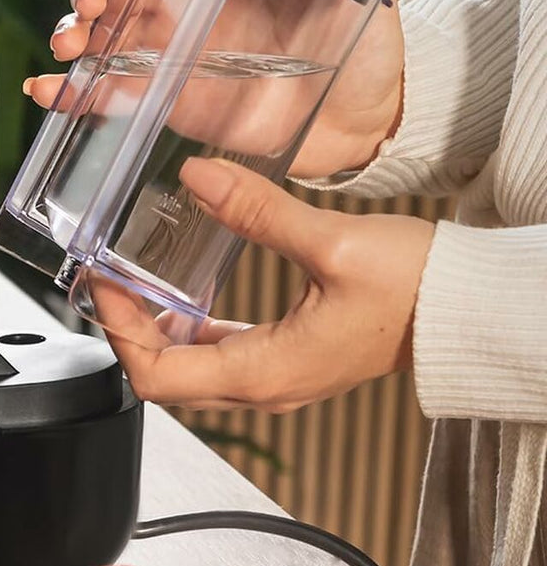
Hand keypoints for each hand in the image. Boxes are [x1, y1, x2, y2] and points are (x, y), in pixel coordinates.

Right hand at [25, 0, 404, 177]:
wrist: (362, 116)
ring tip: (73, 44)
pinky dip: (72, 91)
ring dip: (74, 30)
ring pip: (102, 31)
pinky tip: (52, 90)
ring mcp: (168, 50)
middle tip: (97, 3)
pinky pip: (108, 91)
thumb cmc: (358, 38)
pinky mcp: (163, 99)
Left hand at [99, 158, 433, 411]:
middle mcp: (264, 386)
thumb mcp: (331, 244)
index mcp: (265, 372)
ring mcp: (275, 378)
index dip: (119, 332)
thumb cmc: (415, 289)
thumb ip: (258, 212)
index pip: (159, 376)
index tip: (101, 284)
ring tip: (132, 279)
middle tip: (107, 276)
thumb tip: (197, 178)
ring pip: (189, 370)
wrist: (464, 310)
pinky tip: (180, 293)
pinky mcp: (286, 360)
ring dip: (154, 330)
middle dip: (127, 329)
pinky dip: (187, 328)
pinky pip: (218, 356)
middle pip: (165, 377)